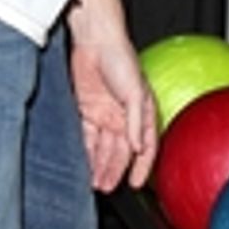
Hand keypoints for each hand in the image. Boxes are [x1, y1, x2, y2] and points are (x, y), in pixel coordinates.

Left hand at [69, 37, 157, 193]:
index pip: (145, 147)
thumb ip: (137, 122)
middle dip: (115, 171)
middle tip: (107, 188)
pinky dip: (86, 151)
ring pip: (103, 147)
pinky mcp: (87, 109)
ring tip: (95, 183)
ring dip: (100, 165)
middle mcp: (124, 117)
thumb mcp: (136, 92)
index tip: (135, 183)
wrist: (95, 39)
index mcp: (142, 114)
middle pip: (120, 151)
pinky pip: (87, 136)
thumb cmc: (121, 58)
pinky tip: (83, 165)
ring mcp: (105, 114)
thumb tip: (138, 147)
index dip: (142, 167)